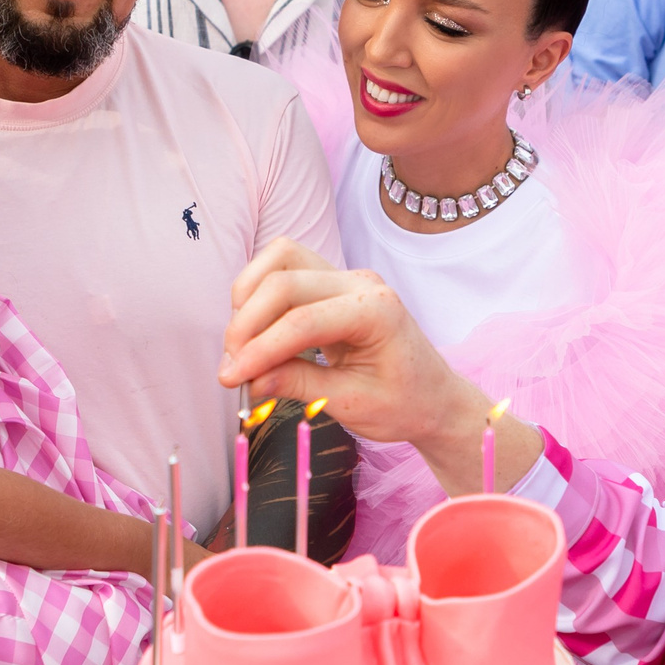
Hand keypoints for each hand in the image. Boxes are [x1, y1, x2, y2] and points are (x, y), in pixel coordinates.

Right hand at [220, 241, 491, 479]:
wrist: (434, 399)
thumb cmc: (404, 404)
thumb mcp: (352, 404)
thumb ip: (300, 385)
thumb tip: (249, 380)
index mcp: (377, 311)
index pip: (301, 321)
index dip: (259, 349)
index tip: (230, 379)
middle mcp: (361, 283)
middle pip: (283, 281)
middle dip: (246, 324)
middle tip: (231, 369)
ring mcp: (347, 277)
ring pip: (281, 260)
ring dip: (250, 298)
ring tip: (240, 346)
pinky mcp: (333, 282)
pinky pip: (286, 269)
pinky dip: (261, 293)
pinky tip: (255, 331)